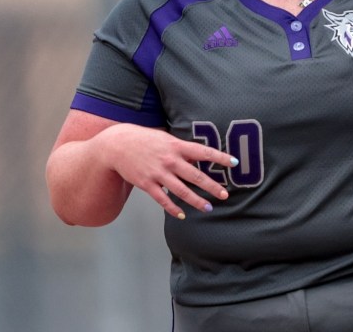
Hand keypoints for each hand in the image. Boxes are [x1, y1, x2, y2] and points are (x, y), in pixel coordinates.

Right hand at [99, 124, 236, 218]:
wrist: (118, 144)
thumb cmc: (146, 139)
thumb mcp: (167, 138)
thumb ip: (183, 148)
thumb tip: (200, 155)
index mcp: (177, 146)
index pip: (204, 152)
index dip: (220, 157)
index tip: (234, 163)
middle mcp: (170, 160)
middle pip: (196, 176)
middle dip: (212, 187)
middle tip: (225, 195)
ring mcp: (158, 173)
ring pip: (182, 191)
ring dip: (196, 201)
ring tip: (208, 208)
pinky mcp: (147, 184)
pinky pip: (163, 199)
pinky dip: (173, 208)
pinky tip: (183, 214)